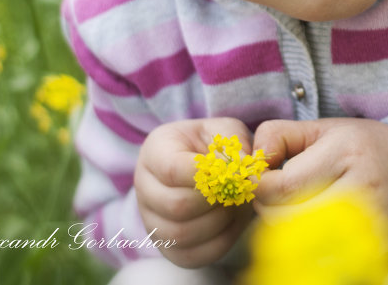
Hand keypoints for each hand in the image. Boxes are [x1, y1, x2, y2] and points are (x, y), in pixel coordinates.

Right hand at [133, 118, 255, 267]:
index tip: (235, 173)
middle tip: (239, 189)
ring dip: (219, 221)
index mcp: (155, 151)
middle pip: (176, 206)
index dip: (208, 175)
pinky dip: (218, 242)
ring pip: (182, 234)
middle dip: (216, 200)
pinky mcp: (166, 246)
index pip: (172, 170)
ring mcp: (151, 220)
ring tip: (236, 203)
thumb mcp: (225, 132)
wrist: (205, 167)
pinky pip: (190, 255)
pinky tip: (231, 221)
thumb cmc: (215, 146)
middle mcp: (144, 187)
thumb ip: (234, 143)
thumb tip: (243, 168)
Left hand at [251, 118, 387, 242]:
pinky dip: (308, 243)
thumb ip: (278, 136)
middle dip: (269, 208)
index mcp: (346, 153)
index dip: (260, 185)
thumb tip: (254, 162)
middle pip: (287, 218)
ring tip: (292, 206)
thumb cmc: (358, 146)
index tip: (261, 178)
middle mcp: (360, 189)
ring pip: (300, 241)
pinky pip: (322, 256)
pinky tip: (311, 224)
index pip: (282, 187)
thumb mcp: (319, 128)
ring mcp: (369, 222)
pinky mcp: (373, 245)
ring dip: (285, 226)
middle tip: (275, 194)